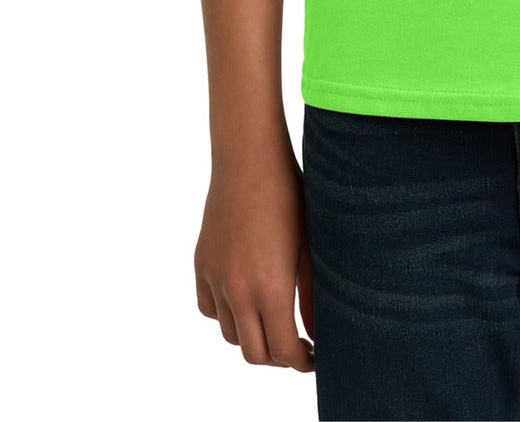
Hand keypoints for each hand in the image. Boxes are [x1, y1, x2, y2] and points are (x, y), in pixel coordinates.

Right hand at [194, 135, 315, 370]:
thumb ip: (312, 295)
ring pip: (230, 333)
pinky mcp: (202, 264)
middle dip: (278, 358)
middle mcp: (237, 290)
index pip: (283, 351)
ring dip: (252, 337)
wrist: (250, 158)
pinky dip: (226, 315)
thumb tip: (317, 331)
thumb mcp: (311, 246)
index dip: (302, 362)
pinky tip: (245, 300)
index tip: (315, 357)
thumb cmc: (290, 194)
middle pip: (254, 353)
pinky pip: (209, 308)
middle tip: (297, 347)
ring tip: (273, 323)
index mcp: (270, 288)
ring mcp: (215, 278)